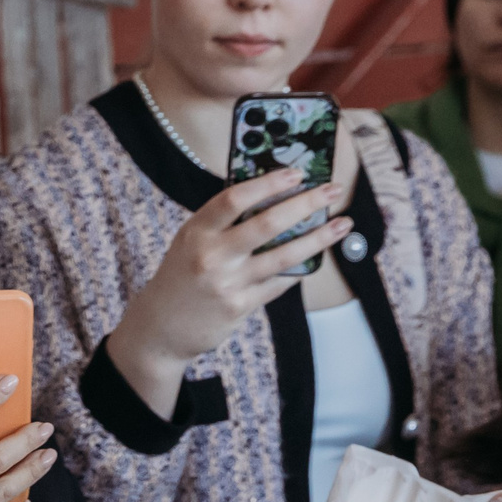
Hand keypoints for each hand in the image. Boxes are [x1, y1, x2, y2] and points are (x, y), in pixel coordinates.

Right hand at [104, 170, 351, 418]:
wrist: (160, 328)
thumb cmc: (180, 278)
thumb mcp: (190, 243)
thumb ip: (223, 224)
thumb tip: (271, 197)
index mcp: (196, 232)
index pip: (233, 199)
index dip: (267, 184)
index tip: (295, 173)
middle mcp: (211, 255)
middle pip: (268, 224)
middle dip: (306, 204)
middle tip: (331, 190)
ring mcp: (227, 283)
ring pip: (285, 255)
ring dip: (319, 238)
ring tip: (341, 224)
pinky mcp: (240, 305)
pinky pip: (280, 282)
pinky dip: (300, 269)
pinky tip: (314, 258)